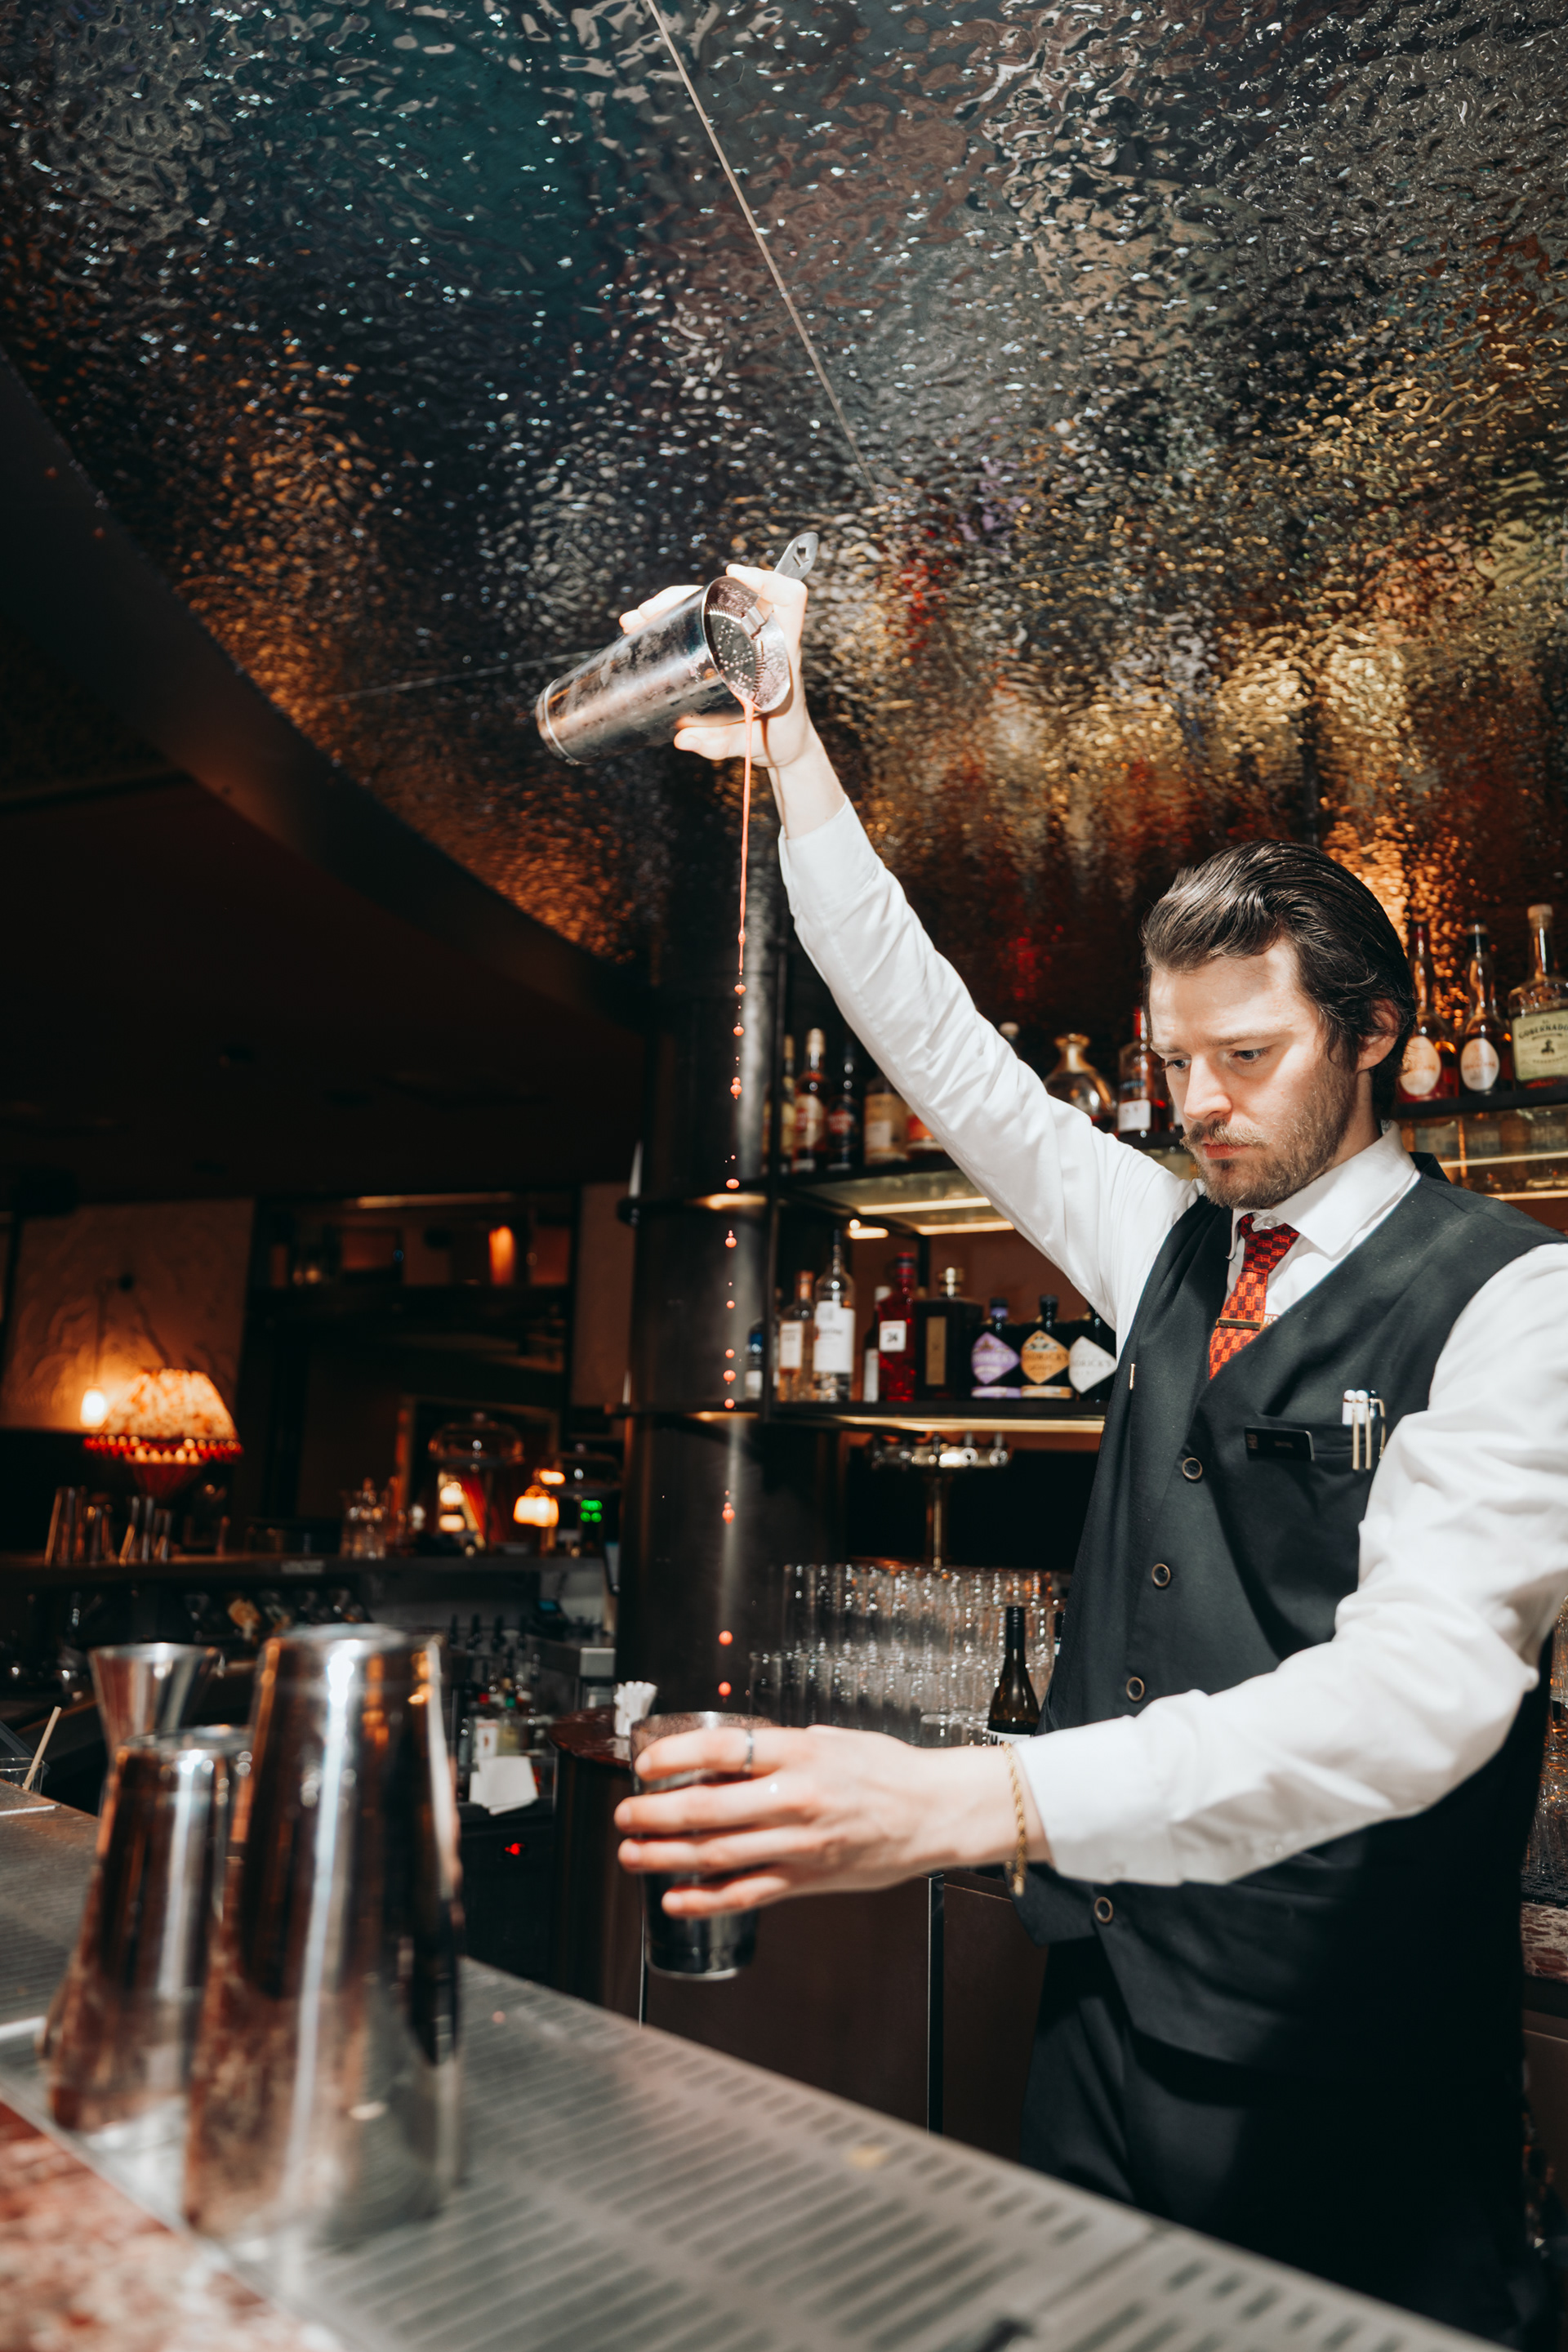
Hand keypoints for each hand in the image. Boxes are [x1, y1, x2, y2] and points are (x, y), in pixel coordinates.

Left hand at [615, 1722, 1042, 1916]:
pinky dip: (704, 1900)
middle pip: (708, 1809)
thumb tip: (723, 1756)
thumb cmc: (884, 1770)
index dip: (674, 1757)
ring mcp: (800, 1845)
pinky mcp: (807, 1880)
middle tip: (625, 1814)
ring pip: (718, 1855)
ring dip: (665, 1856)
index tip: (644, 1764)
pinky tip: (674, 1898)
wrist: (935, 1812)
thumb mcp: (829, 1739)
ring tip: (632, 1853)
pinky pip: (746, 1893)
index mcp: (800, 1754)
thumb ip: (777, 1749)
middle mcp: (796, 1800)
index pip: (721, 1750)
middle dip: (655, 1814)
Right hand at [618, 564, 814, 774]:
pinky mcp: (726, 651)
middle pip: (727, 598)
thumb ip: (723, 742)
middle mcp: (763, 640)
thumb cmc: (782, 738)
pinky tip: (646, 632)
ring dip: (669, 608)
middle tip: (649, 611)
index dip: (767, 579)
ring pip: (707, 610)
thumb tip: (683, 738)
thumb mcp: (755, 742)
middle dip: (684, 596)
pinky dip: (672, 624)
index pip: (789, 599)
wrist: (786, 746)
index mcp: (782, 653)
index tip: (733, 575)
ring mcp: (743, 643)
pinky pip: (700, 627)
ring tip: (636, 620)